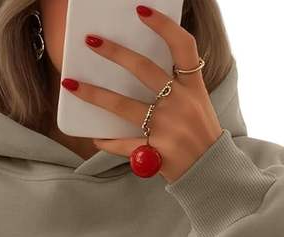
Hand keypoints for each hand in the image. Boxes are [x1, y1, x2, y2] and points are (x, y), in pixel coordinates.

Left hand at [59, 4, 222, 182]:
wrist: (211, 173)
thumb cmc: (201, 135)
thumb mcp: (198, 104)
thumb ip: (177, 86)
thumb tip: (140, 69)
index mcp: (193, 88)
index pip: (182, 46)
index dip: (163, 26)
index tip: (141, 10)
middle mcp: (180, 103)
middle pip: (143, 69)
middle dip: (114, 53)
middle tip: (91, 41)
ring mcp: (167, 128)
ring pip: (124, 106)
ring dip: (94, 95)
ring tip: (72, 84)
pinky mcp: (155, 152)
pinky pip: (123, 144)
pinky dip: (107, 141)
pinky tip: (96, 136)